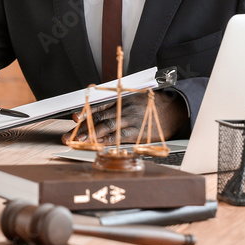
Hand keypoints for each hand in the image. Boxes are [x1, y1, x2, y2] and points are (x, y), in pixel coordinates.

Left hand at [60, 91, 188, 144]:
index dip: (85, 114)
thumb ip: (116, 107)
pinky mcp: (140, 132)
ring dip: (92, 135)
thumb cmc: (152, 106)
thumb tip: (96, 114)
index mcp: (121, 101)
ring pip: (108, 127)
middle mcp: (124, 109)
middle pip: (99, 119)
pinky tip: (100, 144)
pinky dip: (109, 141)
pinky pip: (121, 136)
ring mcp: (131, 120)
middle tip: (69, 136)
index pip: (98, 108)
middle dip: (83, 128)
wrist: (175, 109)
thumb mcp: (133, 99)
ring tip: (80, 142)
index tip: (74, 119)